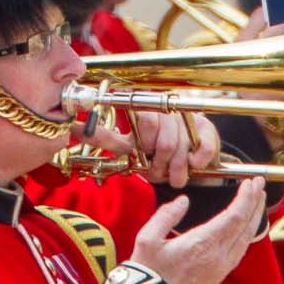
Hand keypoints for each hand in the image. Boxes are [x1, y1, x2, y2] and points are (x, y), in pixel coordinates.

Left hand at [95, 108, 219, 186]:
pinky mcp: (207, 130)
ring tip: (168, 175)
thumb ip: (106, 137)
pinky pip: (202, 150)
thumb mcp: (128, 144)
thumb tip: (75, 129)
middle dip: (157, 164)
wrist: (186, 154)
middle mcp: (168, 110)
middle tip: (155, 171)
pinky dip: (195, 163)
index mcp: (146, 109)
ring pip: (178, 150)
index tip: (143, 151)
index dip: (145, 141)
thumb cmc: (152, 150)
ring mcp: (189, 119)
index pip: (146, 118)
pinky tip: (191, 165)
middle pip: (162, 143)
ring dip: (173, 170)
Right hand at [129, 177, 266, 283]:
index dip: (246, 197)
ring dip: (254, 218)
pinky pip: (240, 251)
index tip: (251, 182)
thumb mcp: (146, 238)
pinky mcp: (218, 276)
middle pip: (245, 225)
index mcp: (202, 243)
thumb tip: (184, 201)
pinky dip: (247, 234)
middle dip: (255, 202)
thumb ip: (166, 215)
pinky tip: (245, 228)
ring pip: (246, 238)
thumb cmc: (146, 273)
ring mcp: (221, 267)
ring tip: (256, 202)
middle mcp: (217, 256)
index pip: (234, 215)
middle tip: (259, 185)